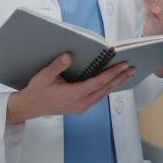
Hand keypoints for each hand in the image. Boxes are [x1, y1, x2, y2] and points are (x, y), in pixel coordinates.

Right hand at [6, 53, 135, 124]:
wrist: (30, 107)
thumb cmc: (37, 91)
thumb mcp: (45, 75)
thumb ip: (58, 65)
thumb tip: (69, 55)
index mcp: (74, 95)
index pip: (99, 82)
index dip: (112, 73)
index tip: (123, 65)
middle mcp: (81, 103)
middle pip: (106, 89)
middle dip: (120, 77)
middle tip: (132, 68)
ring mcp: (82, 107)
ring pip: (104, 94)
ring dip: (116, 83)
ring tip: (127, 74)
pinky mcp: (80, 107)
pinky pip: (98, 97)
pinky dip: (107, 88)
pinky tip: (112, 83)